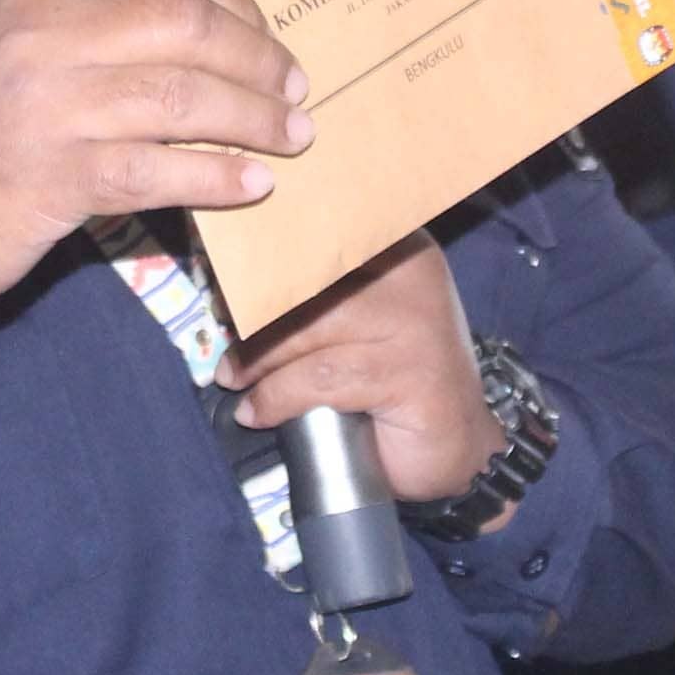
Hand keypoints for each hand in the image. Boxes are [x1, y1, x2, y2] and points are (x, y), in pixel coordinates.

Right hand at [0, 0, 308, 329]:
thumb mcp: (7, 51)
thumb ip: (85, 31)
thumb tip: (197, 35)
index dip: (238, 4)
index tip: (270, 41)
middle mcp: (45, 35)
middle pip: (189, 26)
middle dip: (260, 60)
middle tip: (296, 94)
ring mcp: (47, 106)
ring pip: (184, 98)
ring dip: (254, 120)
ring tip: (292, 141)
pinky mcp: (51, 179)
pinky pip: (159, 172)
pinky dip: (217, 179)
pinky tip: (251, 188)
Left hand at [216, 234, 504, 504]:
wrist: (454, 444)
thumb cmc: (392, 374)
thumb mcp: (353, 313)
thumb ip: (313, 284)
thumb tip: (227, 271)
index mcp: (396, 242)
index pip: (317, 230)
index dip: (263, 251)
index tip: (220, 272)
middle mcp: (409, 272)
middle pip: (304, 277)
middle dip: (250, 308)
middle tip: (221, 331)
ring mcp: (413, 322)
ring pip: (306, 328)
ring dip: (257, 359)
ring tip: (233, 377)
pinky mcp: (406, 374)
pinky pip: (319, 378)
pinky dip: (276, 397)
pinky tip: (257, 411)